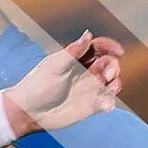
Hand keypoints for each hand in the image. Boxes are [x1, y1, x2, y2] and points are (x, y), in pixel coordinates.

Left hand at [1, 31, 121, 135]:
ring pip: (111, 82)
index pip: (97, 47)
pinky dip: (110, 101)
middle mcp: (84, 72)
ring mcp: (88, 89)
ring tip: (110, 86)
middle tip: (107, 73)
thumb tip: (89, 34)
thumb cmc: (37, 87)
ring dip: (116, 82)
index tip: (119, 51)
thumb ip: (73, 52)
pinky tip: (106, 105)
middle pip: (108, 63)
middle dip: (113, 65)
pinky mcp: (90, 106)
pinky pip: (107, 101)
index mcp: (75, 59)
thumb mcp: (55, 66)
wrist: (28, 113)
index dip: (110, 46)